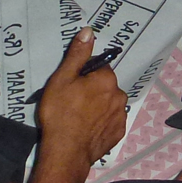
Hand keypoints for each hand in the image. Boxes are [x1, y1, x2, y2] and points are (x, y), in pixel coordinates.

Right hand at [35, 28, 126, 167]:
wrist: (66, 152)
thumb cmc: (61, 113)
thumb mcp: (62, 79)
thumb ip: (77, 54)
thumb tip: (89, 31)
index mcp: (107, 80)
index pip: (99, 67)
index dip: (84, 74)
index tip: (72, 85)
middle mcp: (119, 96)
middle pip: (105, 86)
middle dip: (93, 90)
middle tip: (73, 101)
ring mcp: (120, 116)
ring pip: (109, 103)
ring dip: (99, 106)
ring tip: (79, 117)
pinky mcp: (118, 134)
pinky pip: (111, 121)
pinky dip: (101, 122)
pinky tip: (87, 129)